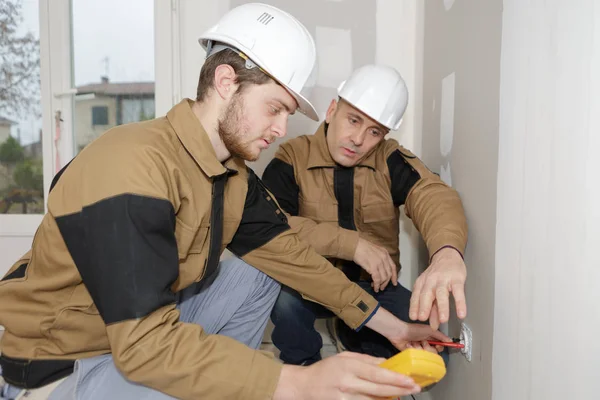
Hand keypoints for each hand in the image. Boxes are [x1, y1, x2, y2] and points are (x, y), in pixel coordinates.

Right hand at [273, 352, 420, 399]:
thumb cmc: (324, 370)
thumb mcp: (343, 357)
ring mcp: (345, 398)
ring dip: (390, 399)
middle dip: (399, 389)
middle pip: (379, 389)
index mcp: (348, 366)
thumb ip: (366, 359)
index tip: (410, 380)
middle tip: (414, 388)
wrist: (303, 387)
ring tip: (402, 394)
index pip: (377, 374)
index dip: (396, 378)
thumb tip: (386, 363)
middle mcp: (347, 383)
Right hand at [353, 237, 396, 291]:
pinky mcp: (373, 267)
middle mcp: (384, 258)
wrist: (354, 245)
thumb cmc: (361, 247)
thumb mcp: (375, 250)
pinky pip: (377, 279)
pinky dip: (376, 285)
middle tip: (382, 287)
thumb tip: (380, 269)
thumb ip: (380, 258)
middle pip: (389, 274)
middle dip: (386, 283)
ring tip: (377, 288)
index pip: (393, 267)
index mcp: (385, 253)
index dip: (394, 276)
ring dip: (381, 285)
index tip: (394, 283)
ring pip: (384, 278)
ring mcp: (379, 263)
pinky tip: (374, 287)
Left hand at [365, 307, 449, 351]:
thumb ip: (440, 336)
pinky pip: (417, 357)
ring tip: (414, 343)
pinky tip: (409, 346)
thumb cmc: (414, 329)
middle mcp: (426, 345)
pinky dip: (413, 350)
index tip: (437, 345)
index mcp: (430, 338)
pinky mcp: (413, 354)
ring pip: (425, 355)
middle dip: (428, 347)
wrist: (399, 333)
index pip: (439, 347)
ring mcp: (419, 350)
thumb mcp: (430, 330)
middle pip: (433, 353)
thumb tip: (450, 341)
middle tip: (422, 342)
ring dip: (420, 348)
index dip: (439, 347)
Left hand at [409, 247, 466, 329]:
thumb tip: (432, 325)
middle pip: (426, 294)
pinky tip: (461, 313)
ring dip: (441, 307)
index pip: (416, 296)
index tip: (413, 317)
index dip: (414, 307)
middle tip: (423, 319)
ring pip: (441, 293)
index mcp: (422, 284)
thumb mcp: (431, 289)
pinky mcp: (456, 279)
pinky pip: (458, 292)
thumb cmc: (437, 275)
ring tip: (443, 320)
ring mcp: (443, 279)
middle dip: (424, 307)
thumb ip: (432, 307)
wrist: (447, 255)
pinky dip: (460, 303)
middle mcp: (430, 281)